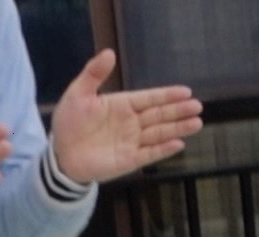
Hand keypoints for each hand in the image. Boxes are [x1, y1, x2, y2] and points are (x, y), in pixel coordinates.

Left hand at [51, 50, 203, 183]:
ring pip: (160, 134)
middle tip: (198, 106)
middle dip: (179, 111)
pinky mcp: (129, 161)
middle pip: (160, 115)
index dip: (167, 95)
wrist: (61, 155)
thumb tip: (110, 52)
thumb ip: (94, 73)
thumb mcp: (78, 93)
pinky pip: (149, 154)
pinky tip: (178, 144)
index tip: (186, 91)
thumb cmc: (69, 123)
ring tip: (196, 123)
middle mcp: (131, 123)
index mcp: (122, 105)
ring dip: (178, 129)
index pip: (149, 99)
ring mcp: (132, 142)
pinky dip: (163, 150)